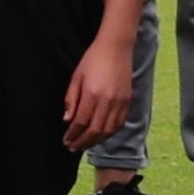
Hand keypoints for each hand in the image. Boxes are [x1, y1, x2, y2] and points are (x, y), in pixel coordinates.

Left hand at [65, 32, 132, 148]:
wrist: (116, 47)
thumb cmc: (93, 59)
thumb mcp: (76, 77)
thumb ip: (71, 99)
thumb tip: (67, 120)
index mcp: (92, 94)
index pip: (80, 122)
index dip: (72, 134)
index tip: (66, 140)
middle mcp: (107, 101)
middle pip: (94, 130)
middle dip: (82, 142)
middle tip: (73, 147)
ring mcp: (120, 102)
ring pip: (108, 130)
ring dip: (96, 141)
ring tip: (85, 144)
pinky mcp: (128, 101)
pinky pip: (119, 124)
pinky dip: (110, 133)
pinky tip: (101, 136)